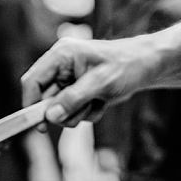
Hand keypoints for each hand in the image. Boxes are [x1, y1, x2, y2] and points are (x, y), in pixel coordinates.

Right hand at [21, 35, 153, 125]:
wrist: (149, 65)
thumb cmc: (128, 65)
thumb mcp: (101, 83)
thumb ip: (73, 99)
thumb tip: (50, 116)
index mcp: (61, 55)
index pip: (32, 82)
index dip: (32, 105)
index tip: (41, 126)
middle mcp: (60, 66)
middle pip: (43, 100)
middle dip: (63, 111)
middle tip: (84, 111)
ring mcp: (66, 78)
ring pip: (56, 109)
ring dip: (76, 114)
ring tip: (96, 104)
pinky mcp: (74, 89)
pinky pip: (69, 110)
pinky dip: (84, 112)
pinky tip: (100, 103)